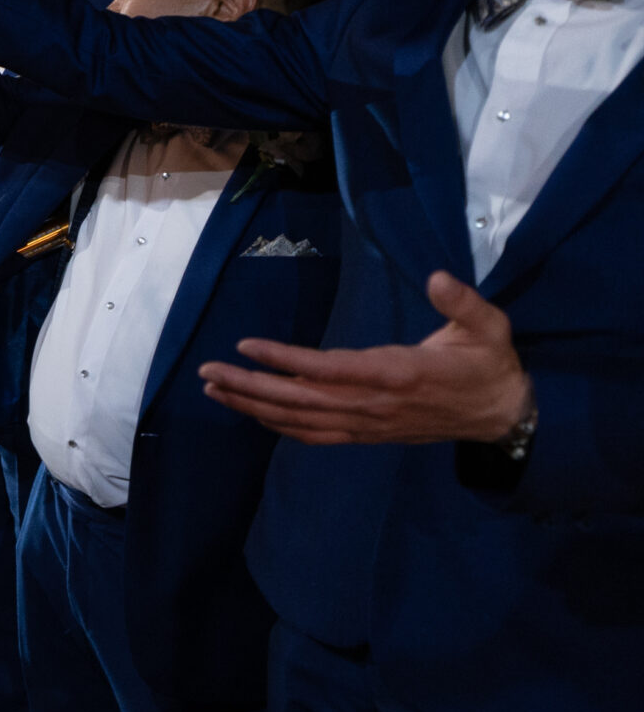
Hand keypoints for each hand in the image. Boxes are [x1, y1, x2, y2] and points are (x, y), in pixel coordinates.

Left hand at [201, 272, 533, 445]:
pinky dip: (280, 426)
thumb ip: (462, 301)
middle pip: (300, 399)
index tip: (246, 345)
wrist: (503, 417)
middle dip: (250, 386)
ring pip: (300, 420)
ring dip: (253, 406)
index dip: (285, 359)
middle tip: (207, 371)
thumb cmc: (488, 365)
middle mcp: (375, 403)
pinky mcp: (368, 435)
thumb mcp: (488, 326)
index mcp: (397, 372)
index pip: (329, 368)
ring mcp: (368, 423)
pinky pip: (316, 435)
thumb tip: (438, 276)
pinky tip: (252, 414)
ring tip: (214, 388)